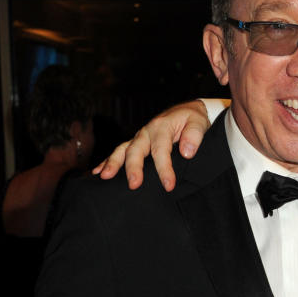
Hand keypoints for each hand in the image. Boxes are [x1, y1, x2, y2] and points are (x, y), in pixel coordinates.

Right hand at [93, 99, 211, 190]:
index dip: (164, 169)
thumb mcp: (198, 123)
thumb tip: (186, 153)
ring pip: (123, 150)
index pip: (161, 150)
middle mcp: (147, 131)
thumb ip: (194, 136)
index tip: (168, 185)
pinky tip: (98, 172)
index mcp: (161, 127)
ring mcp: (140, 137)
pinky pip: (120, 151)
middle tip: (134, 185)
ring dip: (113, 163)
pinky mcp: (137, 142)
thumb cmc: (193, 118)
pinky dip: (108, 161)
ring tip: (105, 177)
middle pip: (136, 150)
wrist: (187, 111)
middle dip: (133, 168)